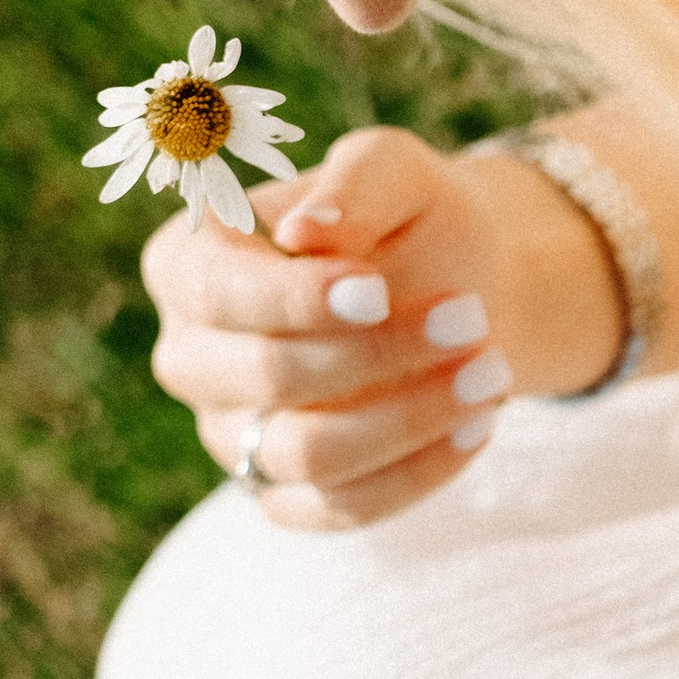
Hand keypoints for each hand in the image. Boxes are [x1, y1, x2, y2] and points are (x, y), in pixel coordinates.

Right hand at [141, 123, 620, 528]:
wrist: (456, 284)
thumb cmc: (408, 217)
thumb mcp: (396, 171)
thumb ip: (354, 184)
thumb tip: (306, 232)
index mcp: (187, 264)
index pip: (217, 294)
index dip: (297, 301)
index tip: (378, 291)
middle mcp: (192, 356)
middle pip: (264, 378)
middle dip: (376, 356)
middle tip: (473, 320)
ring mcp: (232, 434)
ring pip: (306, 456)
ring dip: (409, 420)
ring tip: (492, 374)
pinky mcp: (282, 492)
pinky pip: (339, 508)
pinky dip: (416, 474)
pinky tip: (477, 429)